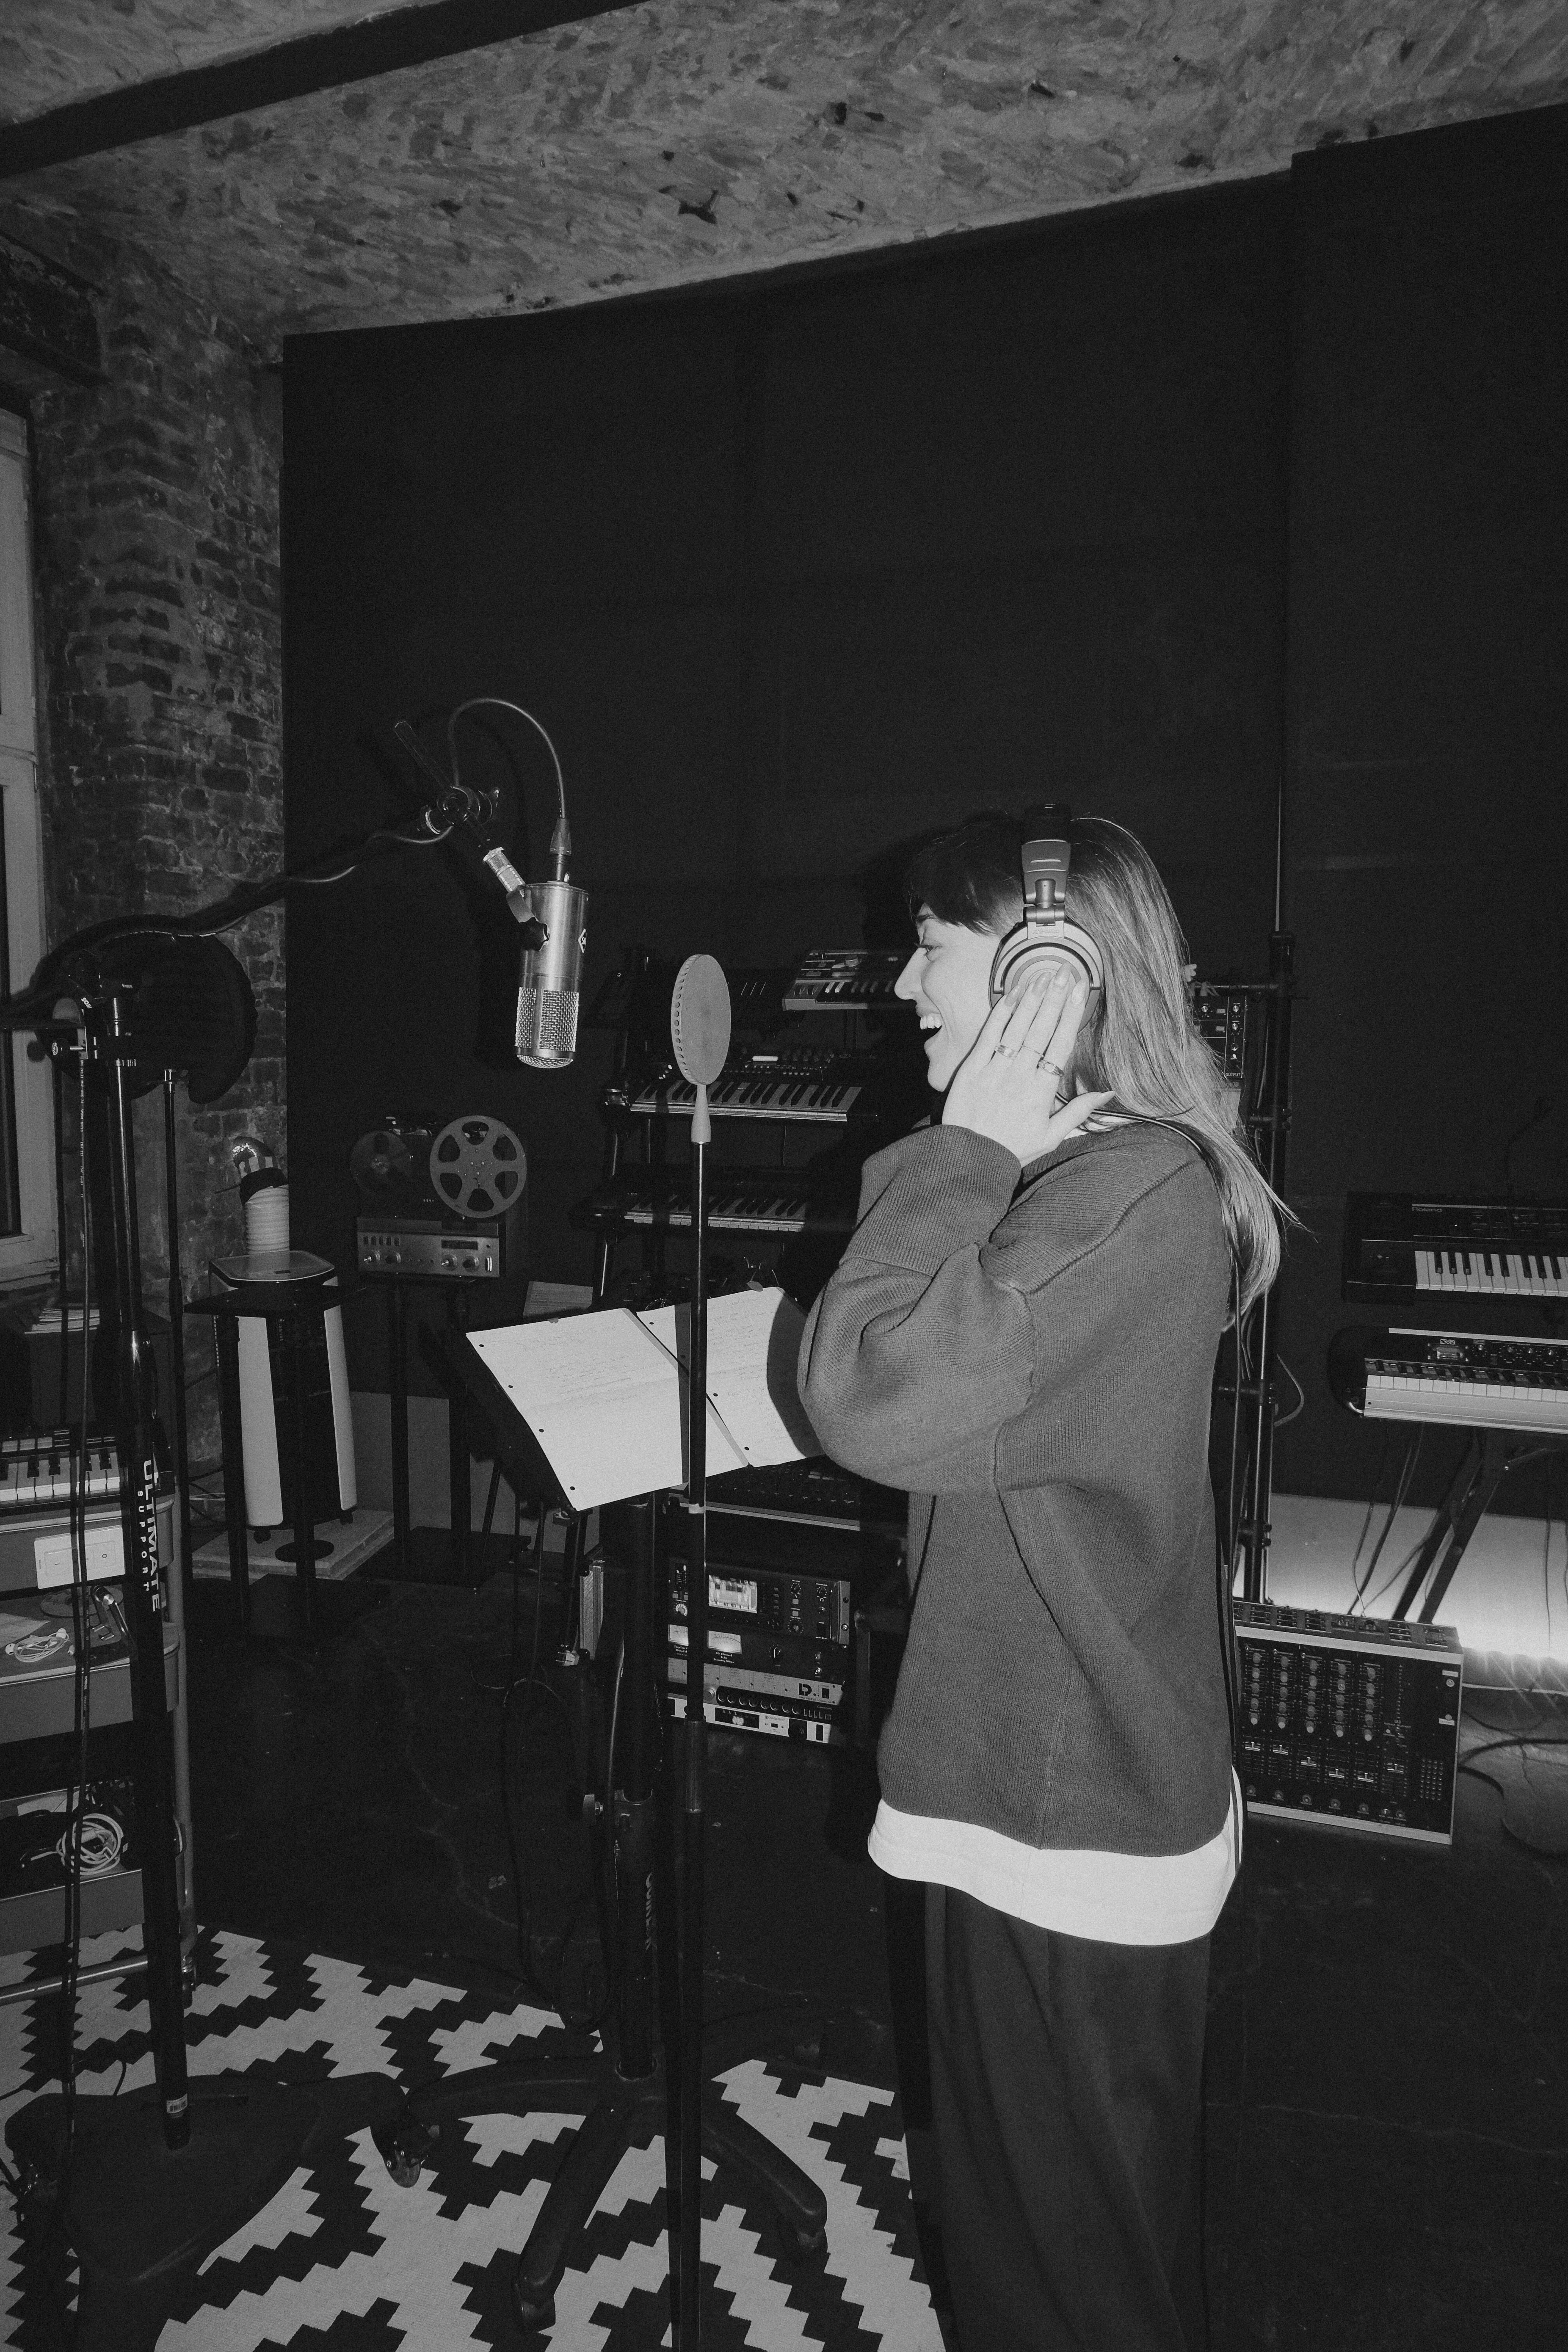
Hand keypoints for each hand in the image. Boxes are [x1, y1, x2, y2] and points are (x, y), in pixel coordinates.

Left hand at [941, 966, 1110, 1161]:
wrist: (970, 1159)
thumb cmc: (1013, 1148)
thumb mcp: (1052, 1136)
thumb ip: (1079, 1111)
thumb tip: (1108, 1092)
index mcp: (1042, 1091)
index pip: (1061, 1046)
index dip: (1070, 1016)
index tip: (1079, 992)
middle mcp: (1020, 1076)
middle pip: (1041, 1030)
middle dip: (1054, 998)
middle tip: (1064, 971)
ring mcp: (995, 1070)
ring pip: (1017, 1028)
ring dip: (1031, 999)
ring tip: (1043, 975)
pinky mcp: (971, 1068)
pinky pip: (989, 1035)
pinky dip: (1001, 1013)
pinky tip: (1012, 993)